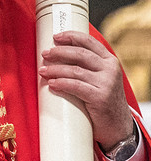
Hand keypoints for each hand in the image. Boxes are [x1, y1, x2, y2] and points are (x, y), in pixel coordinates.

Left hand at [39, 31, 131, 148]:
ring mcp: (107, 83)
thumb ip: (86, 66)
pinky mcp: (100, 97)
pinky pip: (76, 87)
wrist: (117, 124)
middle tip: (45, 54)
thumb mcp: (99, 78)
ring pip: (75, 70)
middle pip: (80, 54)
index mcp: (109, 60)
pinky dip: (61, 83)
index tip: (55, 36)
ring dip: (55, 69)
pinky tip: (51, 84)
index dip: (71, 36)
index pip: (90, 42)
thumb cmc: (101, 98)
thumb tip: (57, 55)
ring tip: (43, 71)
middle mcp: (110, 69)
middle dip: (59, 52)